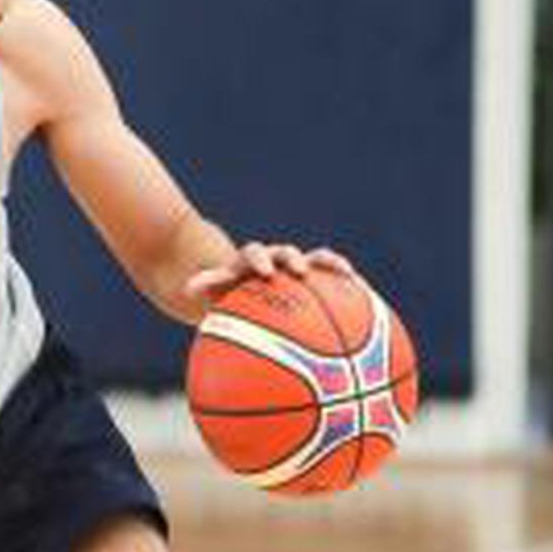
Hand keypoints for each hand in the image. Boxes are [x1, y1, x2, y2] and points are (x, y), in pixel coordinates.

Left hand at [181, 241, 361, 305]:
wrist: (237, 285)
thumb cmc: (222, 295)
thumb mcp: (211, 295)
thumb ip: (204, 287)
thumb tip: (184, 290)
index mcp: (245, 264)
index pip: (252, 254)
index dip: (258, 260)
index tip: (263, 272)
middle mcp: (271, 262)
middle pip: (283, 253)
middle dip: (292, 259)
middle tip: (298, 272)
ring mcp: (293, 269)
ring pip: (313, 261)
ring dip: (328, 265)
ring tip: (348, 275)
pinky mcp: (311, 278)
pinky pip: (331, 281)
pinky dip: (346, 285)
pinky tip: (368, 298)